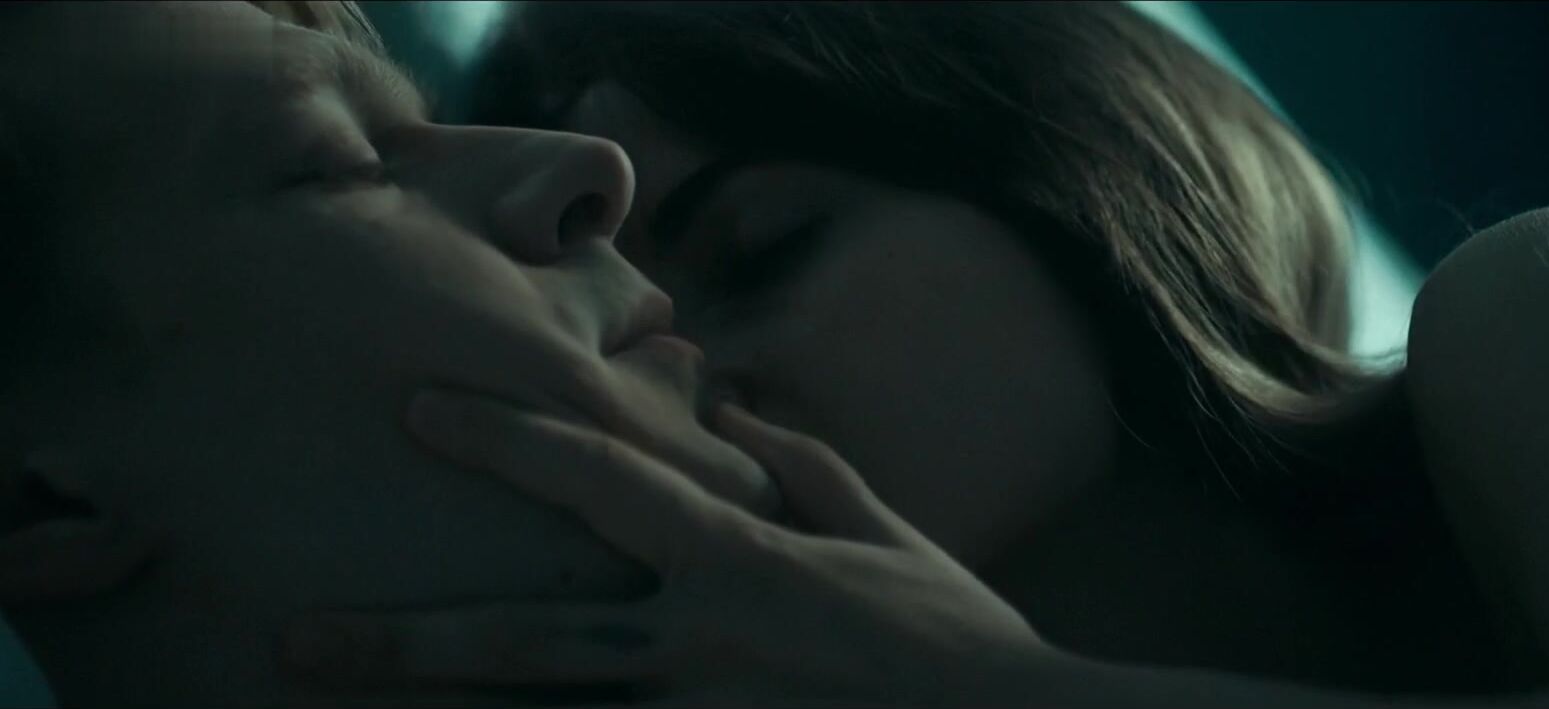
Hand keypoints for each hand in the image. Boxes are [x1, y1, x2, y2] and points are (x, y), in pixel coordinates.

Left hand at [282, 388, 1058, 706]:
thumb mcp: (887, 536)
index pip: (601, 482)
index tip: (423, 407)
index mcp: (740, 563)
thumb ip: (806, 468)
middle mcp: (697, 648)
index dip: (507, 436)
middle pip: (524, 642)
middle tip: (292, 638)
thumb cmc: (956, 640)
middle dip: (404, 640)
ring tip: (343, 706)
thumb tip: (738, 412)